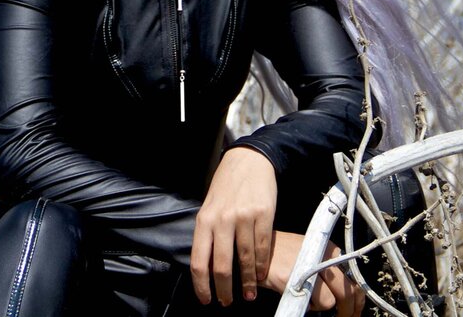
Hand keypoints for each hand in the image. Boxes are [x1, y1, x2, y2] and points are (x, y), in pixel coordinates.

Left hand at [190, 147, 276, 304]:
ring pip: (245, 259)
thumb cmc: (227, 187)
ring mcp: (243, 217)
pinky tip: (261, 275)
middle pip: (222, 265)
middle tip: (227, 302)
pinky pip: (262, 247)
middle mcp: (222, 220)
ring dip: (248, 281)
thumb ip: (209, 233)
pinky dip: (262, 265)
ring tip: (248, 294)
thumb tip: (207, 265)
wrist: (249, 161)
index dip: (202, 285)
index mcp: (204, 220)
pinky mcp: (263, 214)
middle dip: (224, 289)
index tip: (206, 299)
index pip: (199, 261)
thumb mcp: (210, 207)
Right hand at [263, 231, 364, 316]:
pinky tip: (297, 296)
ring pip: (330, 301)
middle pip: (348, 292)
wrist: (257, 250)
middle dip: (349, 311)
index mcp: (330, 249)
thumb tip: (347, 295)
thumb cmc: (283, 254)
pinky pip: (310, 302)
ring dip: (321, 306)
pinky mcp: (293, 279)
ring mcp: (308, 268)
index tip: (355, 310)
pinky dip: (307, 305)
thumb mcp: (310, 252)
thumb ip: (328, 269)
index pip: (354, 278)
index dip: (358, 300)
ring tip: (309, 299)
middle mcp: (322, 256)